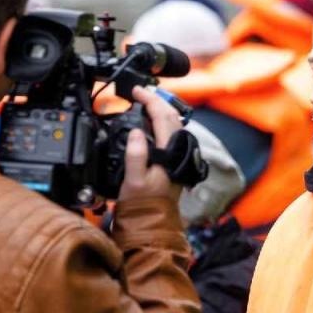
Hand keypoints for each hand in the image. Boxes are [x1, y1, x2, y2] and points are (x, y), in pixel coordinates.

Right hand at [118, 86, 184, 203]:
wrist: (154, 221)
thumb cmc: (143, 204)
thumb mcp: (134, 181)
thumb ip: (135, 155)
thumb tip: (136, 132)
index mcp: (169, 153)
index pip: (162, 117)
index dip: (150, 100)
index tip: (136, 91)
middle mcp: (177, 151)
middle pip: (171, 116)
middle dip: (156, 101)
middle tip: (139, 93)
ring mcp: (178, 155)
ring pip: (174, 124)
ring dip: (161, 110)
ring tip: (145, 102)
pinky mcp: (175, 160)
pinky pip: (171, 133)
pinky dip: (162, 121)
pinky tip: (152, 122)